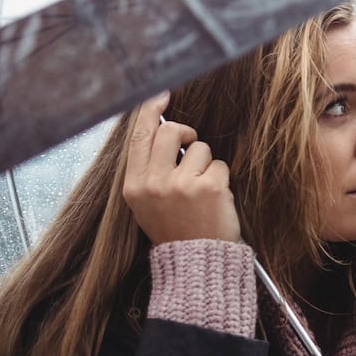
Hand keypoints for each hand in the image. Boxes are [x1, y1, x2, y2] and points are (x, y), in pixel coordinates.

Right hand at [122, 92, 241, 243]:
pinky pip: (219, 164)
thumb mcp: (147, 202)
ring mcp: (182, 185)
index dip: (150, 111)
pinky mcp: (209, 187)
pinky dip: (221, 178)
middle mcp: (154, 183)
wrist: (196, 262)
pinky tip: (215, 199)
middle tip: (192, 147)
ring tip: (202, 191)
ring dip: (207, 164)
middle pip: (171, 132)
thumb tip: (159, 127)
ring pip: (201, 148)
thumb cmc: (175, 229)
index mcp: (134, 186)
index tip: (161, 94)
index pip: (139, 136)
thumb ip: (149, 168)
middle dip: (187, 134)